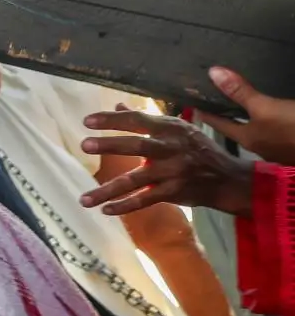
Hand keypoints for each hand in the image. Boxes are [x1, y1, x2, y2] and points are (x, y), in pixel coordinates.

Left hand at [78, 106, 254, 216]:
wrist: (229, 178)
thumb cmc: (198, 149)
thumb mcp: (178, 128)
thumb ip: (147, 120)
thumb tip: (118, 105)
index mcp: (170, 128)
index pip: (137, 120)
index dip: (112, 119)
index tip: (87, 121)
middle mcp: (171, 148)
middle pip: (137, 145)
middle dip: (110, 145)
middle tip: (85, 145)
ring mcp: (172, 171)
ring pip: (136, 180)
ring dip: (108, 190)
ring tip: (85, 198)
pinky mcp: (174, 191)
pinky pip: (145, 200)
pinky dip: (125, 206)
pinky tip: (106, 210)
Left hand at [196, 66, 294, 164]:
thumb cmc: (293, 129)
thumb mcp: (266, 108)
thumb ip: (241, 93)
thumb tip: (212, 73)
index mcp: (247, 138)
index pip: (218, 123)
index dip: (204, 112)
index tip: (191, 102)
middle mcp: (260, 145)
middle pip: (237, 127)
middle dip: (228, 112)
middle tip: (215, 95)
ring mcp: (279, 147)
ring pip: (258, 127)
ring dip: (250, 115)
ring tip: (242, 99)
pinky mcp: (293, 143)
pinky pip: (276, 127)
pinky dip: (270, 116)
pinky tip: (273, 109)